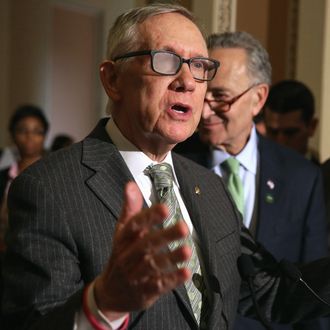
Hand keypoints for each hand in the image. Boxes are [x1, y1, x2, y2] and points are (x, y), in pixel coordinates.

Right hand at [94, 181, 191, 319]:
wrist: (110, 293)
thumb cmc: (120, 256)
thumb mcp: (122, 232)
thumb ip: (130, 209)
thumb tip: (131, 185)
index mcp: (123, 239)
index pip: (134, 226)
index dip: (149, 216)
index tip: (164, 208)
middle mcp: (128, 256)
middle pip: (146, 245)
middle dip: (165, 236)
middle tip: (183, 227)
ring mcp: (137, 275)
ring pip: (154, 265)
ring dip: (171, 258)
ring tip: (187, 250)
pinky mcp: (146, 291)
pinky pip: (159, 285)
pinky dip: (172, 279)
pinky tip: (186, 272)